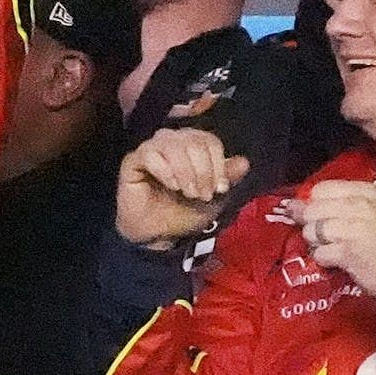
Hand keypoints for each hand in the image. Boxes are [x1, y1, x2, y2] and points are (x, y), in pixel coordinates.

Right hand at [115, 127, 247, 249]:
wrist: (159, 235)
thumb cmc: (185, 213)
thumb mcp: (216, 198)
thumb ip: (228, 179)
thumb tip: (243, 161)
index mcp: (192, 147)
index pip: (209, 140)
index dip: (218, 162)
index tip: (220, 189)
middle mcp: (171, 143)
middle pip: (193, 140)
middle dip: (203, 170)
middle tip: (203, 194)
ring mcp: (150, 150)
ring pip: (172, 143)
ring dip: (185, 170)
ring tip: (187, 192)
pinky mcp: (132, 162)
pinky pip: (148, 153)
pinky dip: (165, 170)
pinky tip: (171, 185)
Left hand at [289, 176, 375, 310]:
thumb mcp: (366, 214)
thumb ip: (331, 205)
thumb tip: (290, 206)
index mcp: (365, 192)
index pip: (319, 189)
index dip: (315, 205)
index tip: (326, 217)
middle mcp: (360, 206)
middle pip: (311, 210)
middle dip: (313, 227)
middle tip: (332, 238)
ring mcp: (354, 228)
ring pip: (311, 231)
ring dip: (318, 244)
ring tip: (339, 249)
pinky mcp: (348, 251)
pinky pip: (318, 253)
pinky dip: (325, 260)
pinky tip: (341, 261)